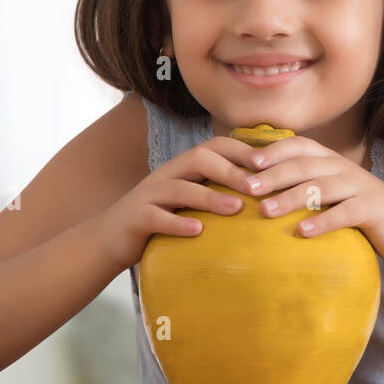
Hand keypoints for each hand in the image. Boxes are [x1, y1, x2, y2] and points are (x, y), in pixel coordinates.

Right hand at [95, 135, 259, 270]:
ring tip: (236, 208)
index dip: (243, 151)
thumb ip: (220, 190)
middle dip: (231, 171)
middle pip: (200, 159)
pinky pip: (156, 217)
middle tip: (257, 188)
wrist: (113, 236)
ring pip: (180, 187)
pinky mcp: (136, 217)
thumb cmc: (164, 218)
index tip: (270, 164)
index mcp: (185, 167)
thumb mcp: (192, 200)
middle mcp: (168, 174)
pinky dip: (177, 223)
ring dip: (210, 197)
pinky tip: (198, 231)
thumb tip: (268, 192)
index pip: (216, 146)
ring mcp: (150, 194)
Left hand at [244, 134, 383, 263]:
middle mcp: (343, 168)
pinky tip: (303, 232)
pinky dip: (323, 222)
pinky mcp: (371, 209)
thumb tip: (258, 186)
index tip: (247, 162)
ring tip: (265, 211)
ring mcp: (359, 187)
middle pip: (304, 166)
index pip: (299, 146)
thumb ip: (304, 183)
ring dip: (290, 198)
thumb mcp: (330, 190)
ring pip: (320, 188)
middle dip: (273, 175)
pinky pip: (344, 213)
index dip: (273, 151)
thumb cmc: (356, 209)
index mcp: (330, 160)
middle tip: (248, 187)